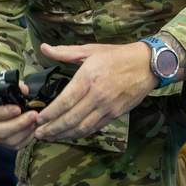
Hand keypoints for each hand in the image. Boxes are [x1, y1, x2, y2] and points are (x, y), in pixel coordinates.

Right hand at [0, 80, 38, 149]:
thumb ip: (11, 85)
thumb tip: (25, 89)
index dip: (3, 113)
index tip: (18, 109)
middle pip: (0, 131)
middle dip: (19, 124)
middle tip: (33, 116)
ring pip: (9, 140)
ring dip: (25, 132)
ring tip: (35, 122)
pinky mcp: (1, 143)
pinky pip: (15, 146)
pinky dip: (26, 139)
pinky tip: (34, 130)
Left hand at [30, 42, 154, 141]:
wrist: (148, 65)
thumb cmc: (117, 56)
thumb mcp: (90, 50)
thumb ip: (64, 52)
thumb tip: (44, 48)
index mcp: (88, 78)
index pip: (65, 101)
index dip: (50, 113)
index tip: (38, 119)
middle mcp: (97, 95)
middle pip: (71, 118)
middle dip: (53, 129)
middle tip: (38, 134)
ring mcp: (108, 107)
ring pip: (83, 127)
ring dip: (64, 135)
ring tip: (50, 137)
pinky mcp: (116, 114)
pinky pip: (95, 128)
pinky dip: (81, 134)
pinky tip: (70, 135)